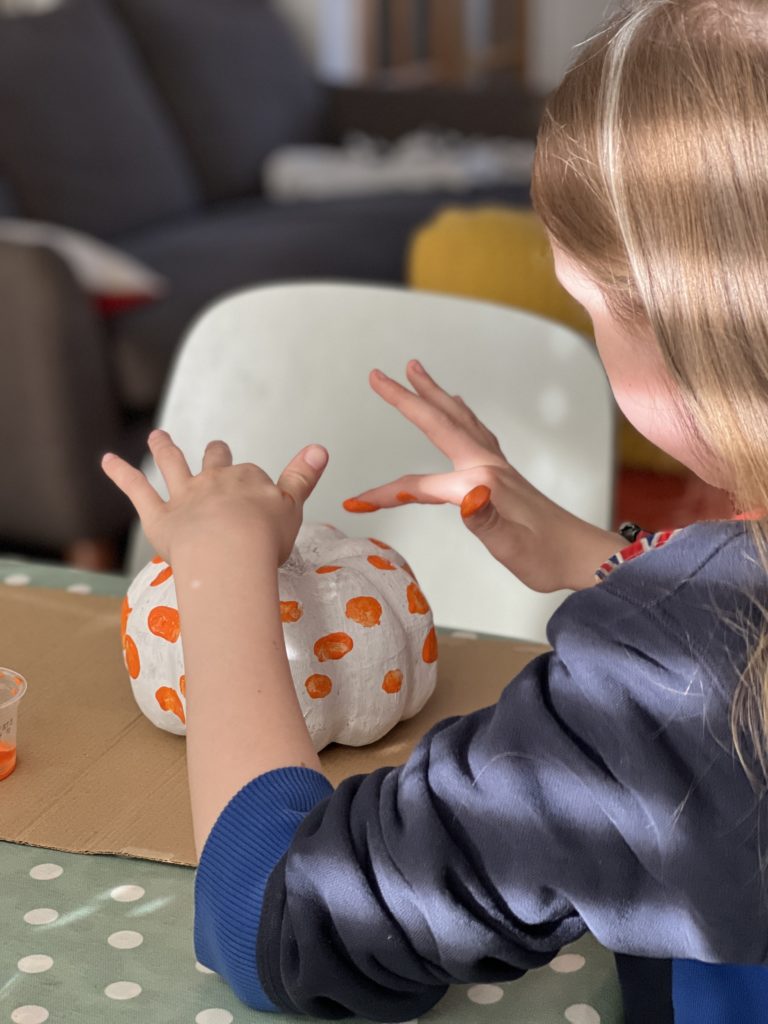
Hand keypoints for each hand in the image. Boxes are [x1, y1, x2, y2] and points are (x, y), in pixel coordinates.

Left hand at [101, 430, 328, 564]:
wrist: (230, 555)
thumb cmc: (265, 537)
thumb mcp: (293, 506)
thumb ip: (304, 477)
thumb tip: (321, 448)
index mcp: (248, 480)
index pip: (253, 475)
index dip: (255, 484)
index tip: (259, 494)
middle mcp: (214, 481)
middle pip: (214, 461)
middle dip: (214, 455)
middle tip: (215, 448)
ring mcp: (185, 496)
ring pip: (173, 465)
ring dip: (164, 448)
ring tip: (157, 436)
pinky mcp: (159, 516)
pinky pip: (136, 490)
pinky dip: (120, 473)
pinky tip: (106, 460)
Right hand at [343, 360, 620, 591]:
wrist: (580, 555)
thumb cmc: (545, 557)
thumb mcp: (511, 547)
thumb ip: (486, 520)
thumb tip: (467, 497)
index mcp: (480, 483)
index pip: (418, 485)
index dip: (384, 494)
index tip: (354, 501)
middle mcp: (487, 465)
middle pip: (439, 423)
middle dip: (407, 398)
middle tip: (378, 375)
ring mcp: (497, 465)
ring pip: (458, 418)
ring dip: (434, 394)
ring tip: (416, 371)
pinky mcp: (504, 472)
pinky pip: (475, 429)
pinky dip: (458, 412)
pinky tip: (456, 407)